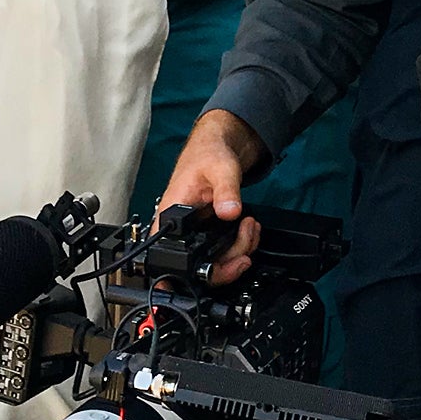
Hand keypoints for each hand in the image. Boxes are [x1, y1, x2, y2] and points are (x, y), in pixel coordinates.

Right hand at [158, 110, 266, 285]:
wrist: (216, 147)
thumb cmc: (207, 153)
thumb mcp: (220, 168)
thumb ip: (226, 190)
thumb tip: (229, 211)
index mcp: (170, 216)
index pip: (173, 258)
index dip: (193, 272)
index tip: (220, 266)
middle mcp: (179, 230)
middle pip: (201, 266)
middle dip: (229, 260)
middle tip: (246, 238)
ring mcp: (196, 233)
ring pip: (216, 262)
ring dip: (240, 249)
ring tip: (250, 227)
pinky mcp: (209, 232)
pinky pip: (225, 250)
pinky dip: (242, 244)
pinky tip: (249, 228)